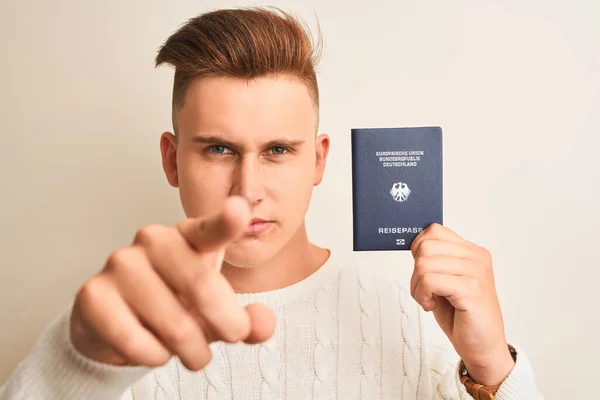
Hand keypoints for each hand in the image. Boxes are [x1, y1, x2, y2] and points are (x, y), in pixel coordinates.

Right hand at [70, 196, 275, 370]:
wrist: (117, 323)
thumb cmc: (175, 305)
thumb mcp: (217, 311)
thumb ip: (246, 319)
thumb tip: (262, 325)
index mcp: (189, 236)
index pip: (210, 229)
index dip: (227, 221)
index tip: (240, 210)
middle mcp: (154, 240)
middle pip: (203, 289)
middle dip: (228, 326)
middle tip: (231, 337)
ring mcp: (120, 264)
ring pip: (175, 325)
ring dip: (194, 352)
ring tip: (192, 351)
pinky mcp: (93, 294)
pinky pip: (138, 343)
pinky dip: (156, 358)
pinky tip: (153, 349)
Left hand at [409, 223, 514, 385]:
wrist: (483, 346)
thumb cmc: (462, 315)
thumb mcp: (445, 280)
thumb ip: (434, 260)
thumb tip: (413, 243)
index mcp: (471, 251)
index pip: (434, 231)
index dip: (418, 251)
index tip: (422, 272)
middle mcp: (476, 257)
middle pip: (425, 246)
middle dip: (415, 272)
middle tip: (425, 291)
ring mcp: (476, 272)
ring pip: (423, 264)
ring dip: (417, 287)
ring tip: (430, 299)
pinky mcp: (471, 289)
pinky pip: (429, 281)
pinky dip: (422, 295)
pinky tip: (432, 305)